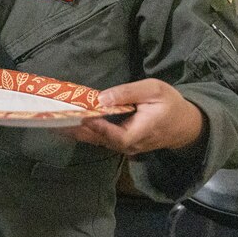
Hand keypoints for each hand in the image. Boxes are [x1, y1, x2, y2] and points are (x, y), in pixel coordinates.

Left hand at [62, 79, 204, 154]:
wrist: (184, 125)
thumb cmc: (170, 104)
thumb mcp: (153, 90)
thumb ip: (128, 93)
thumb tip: (102, 98)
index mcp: (139, 133)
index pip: (112, 134)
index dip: (94, 126)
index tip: (77, 116)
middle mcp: (129, 145)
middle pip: (98, 140)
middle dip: (76, 130)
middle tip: (53, 121)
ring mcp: (124, 147)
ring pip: (96, 141)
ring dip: (76, 132)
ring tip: (54, 122)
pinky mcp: (120, 143)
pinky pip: (100, 139)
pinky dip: (84, 131)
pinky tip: (69, 124)